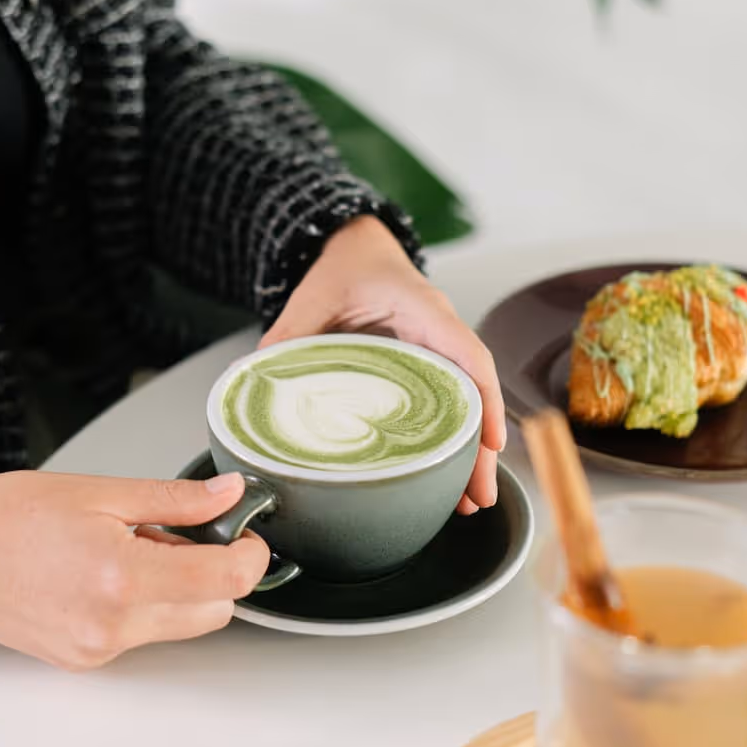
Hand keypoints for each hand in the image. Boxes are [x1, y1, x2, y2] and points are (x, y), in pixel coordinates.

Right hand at [0, 470, 268, 669]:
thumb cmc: (6, 515)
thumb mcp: (100, 490)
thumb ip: (175, 500)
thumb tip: (229, 495)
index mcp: (123, 576)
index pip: (227, 580)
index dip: (250, 553)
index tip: (244, 530)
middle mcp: (113, 625)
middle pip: (214, 611)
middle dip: (214, 571)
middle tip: (179, 532)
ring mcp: (98, 649)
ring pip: (180, 625)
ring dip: (178, 590)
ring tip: (131, 549)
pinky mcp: (83, 660)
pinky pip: (140, 635)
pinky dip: (142, 605)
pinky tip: (105, 573)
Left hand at [262, 216, 505, 513]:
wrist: (354, 244)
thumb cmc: (344, 264)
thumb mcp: (313, 295)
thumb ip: (287, 335)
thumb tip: (257, 379)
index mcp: (423, 308)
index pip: (468, 356)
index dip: (483, 400)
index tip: (489, 442)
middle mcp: (441, 331)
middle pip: (475, 394)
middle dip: (481, 448)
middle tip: (476, 498)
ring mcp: (438, 349)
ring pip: (466, 405)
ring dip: (470, 452)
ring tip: (466, 502)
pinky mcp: (427, 365)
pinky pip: (449, 402)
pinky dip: (452, 438)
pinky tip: (446, 474)